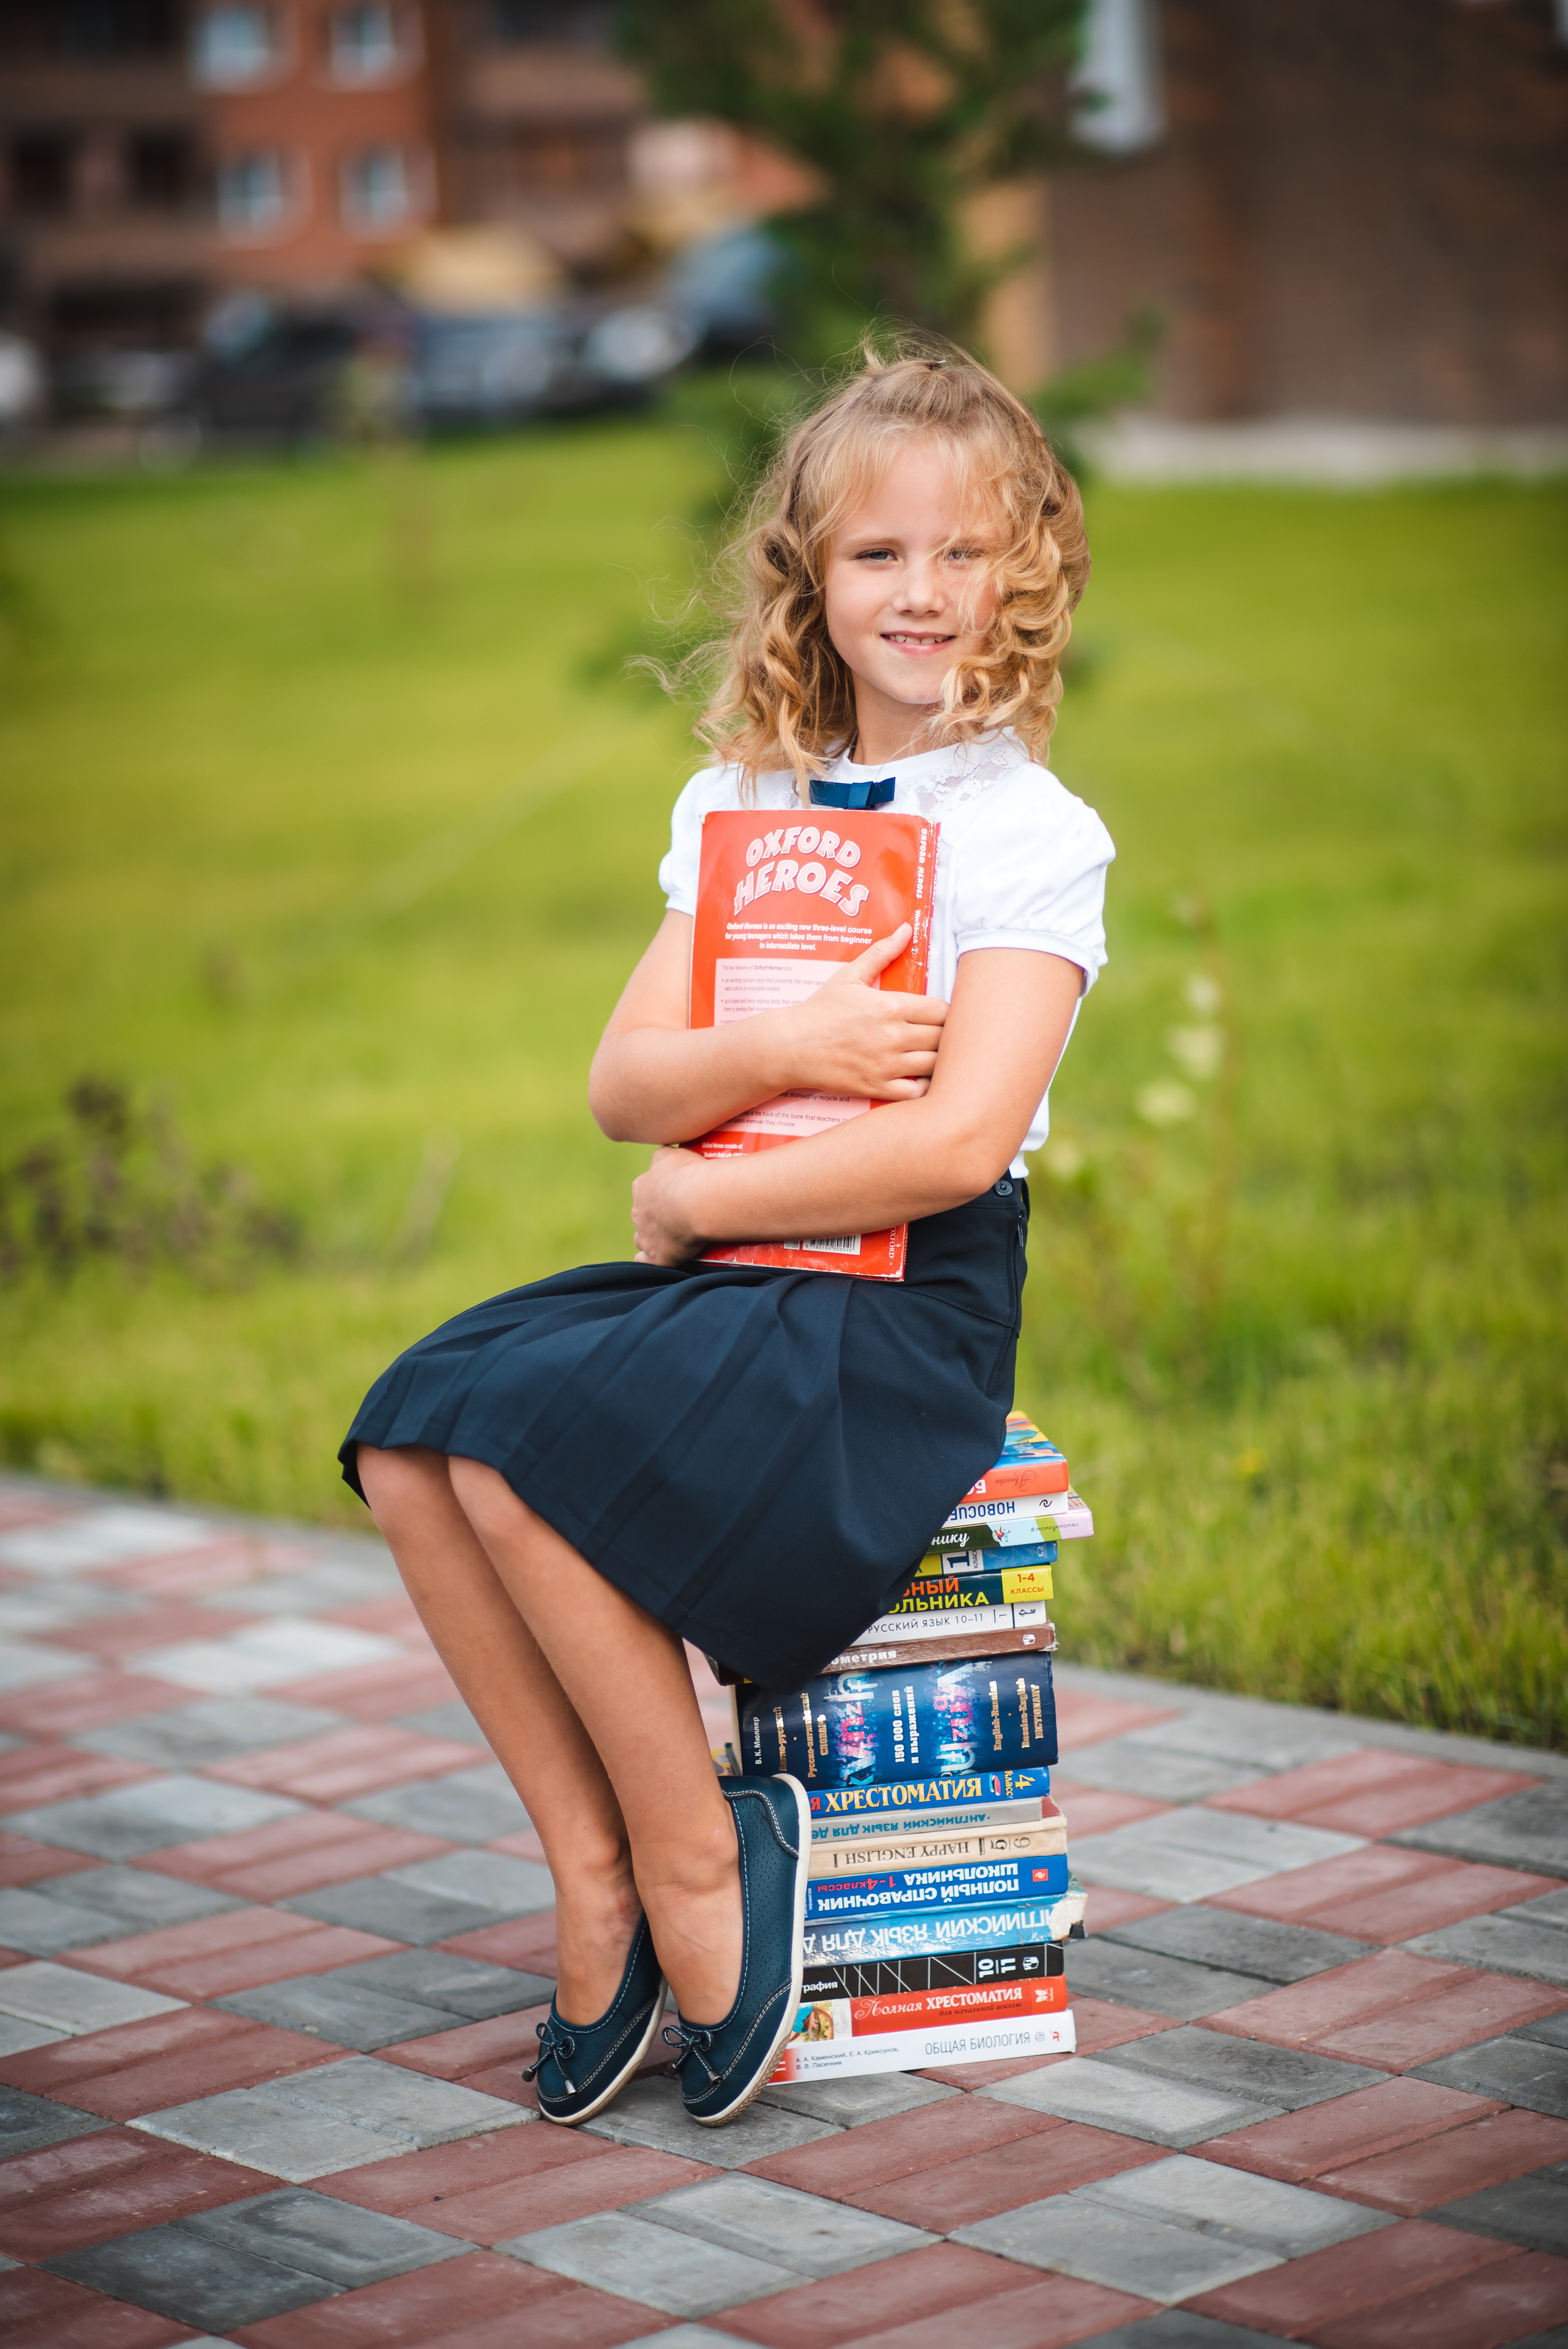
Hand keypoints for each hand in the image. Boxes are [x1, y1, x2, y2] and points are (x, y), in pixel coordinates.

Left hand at [631, 1145, 710, 1265]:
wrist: (698, 1201)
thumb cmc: (689, 1174)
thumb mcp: (674, 1154)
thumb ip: (664, 1156)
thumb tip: (663, 1156)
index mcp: (642, 1186)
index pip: (646, 1188)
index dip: (660, 1192)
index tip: (676, 1193)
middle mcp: (639, 1211)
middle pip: (644, 1214)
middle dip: (657, 1215)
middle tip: (681, 1215)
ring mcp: (646, 1234)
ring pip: (642, 1237)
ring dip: (652, 1237)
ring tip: (671, 1238)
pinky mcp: (657, 1254)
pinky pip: (645, 1260)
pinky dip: (647, 1260)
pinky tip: (654, 1259)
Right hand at [780, 925, 947, 1099]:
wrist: (791, 1046)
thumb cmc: (820, 1010)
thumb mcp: (849, 975)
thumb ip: (882, 952)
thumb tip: (906, 928)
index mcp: (890, 1006)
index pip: (942, 1010)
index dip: (946, 1013)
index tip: (937, 1015)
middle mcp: (892, 1036)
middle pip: (943, 1038)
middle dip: (945, 1035)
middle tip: (938, 1035)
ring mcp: (886, 1065)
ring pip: (935, 1065)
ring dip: (938, 1060)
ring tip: (932, 1054)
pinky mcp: (877, 1087)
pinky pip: (917, 1093)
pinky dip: (924, 1086)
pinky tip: (918, 1077)